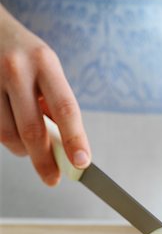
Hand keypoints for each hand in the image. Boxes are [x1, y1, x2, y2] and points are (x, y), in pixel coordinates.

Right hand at [0, 6, 90, 185]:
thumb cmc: (25, 55)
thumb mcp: (47, 69)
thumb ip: (55, 105)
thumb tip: (64, 147)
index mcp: (45, 62)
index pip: (66, 109)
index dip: (75, 139)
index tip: (82, 163)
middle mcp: (16, 69)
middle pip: (33, 130)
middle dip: (45, 162)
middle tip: (53, 179)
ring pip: (8, 135)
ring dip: (22, 150)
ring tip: (28, 146)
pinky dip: (6, 138)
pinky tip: (11, 127)